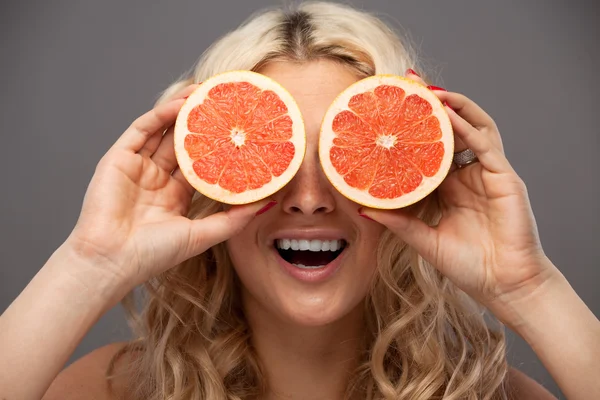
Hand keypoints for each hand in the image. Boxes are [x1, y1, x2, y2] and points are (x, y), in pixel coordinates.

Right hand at [66, 85, 270, 290]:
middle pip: (183, 142)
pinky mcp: (119, 158)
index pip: (201, 163)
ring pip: (163, 130)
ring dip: (182, 110)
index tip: (241, 130)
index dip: (219, 146)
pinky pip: (142, 130)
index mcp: (175, 196)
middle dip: (202, 122)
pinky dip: (161, 115)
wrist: (112, 260)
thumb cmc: (154, 254)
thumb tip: (267, 203)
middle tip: (224, 103)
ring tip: (205, 92)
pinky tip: (181, 104)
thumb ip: (233, 218)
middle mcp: (157, 178)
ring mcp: (138, 167)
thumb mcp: (202, 235)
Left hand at [361, 72, 555, 317]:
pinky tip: (449, 115)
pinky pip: (486, 145)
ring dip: (454, 108)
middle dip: (434, 108)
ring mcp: (489, 174)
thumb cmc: (470, 266)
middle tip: (409, 86)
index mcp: (452, 188)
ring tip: (430, 91)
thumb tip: (364, 209)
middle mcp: (469, 176)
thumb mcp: (424, 240)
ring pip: (474, 129)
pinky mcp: (505, 178)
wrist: (504, 287)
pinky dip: (468, 127)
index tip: (391, 113)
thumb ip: (399, 223)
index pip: (432, 149)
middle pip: (452, 131)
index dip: (415, 130)